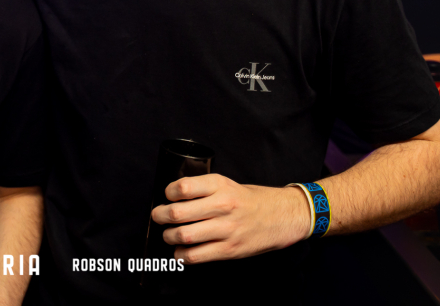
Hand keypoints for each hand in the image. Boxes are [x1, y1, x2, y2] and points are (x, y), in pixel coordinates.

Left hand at [150, 174, 307, 263]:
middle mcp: (222, 206)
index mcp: (220, 185)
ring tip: (169, 235)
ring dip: (169, 237)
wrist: (281, 216)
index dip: (168, 193)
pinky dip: (181, 256)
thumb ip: (203, 189)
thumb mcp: (227, 184)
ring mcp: (226, 229)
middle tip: (158, 216)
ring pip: (184, 236)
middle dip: (161, 216)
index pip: (183, 187)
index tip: (167, 196)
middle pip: (179, 213)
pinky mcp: (229, 250)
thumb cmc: (249, 200)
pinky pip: (196, 256)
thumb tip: (172, 199)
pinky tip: (180, 252)